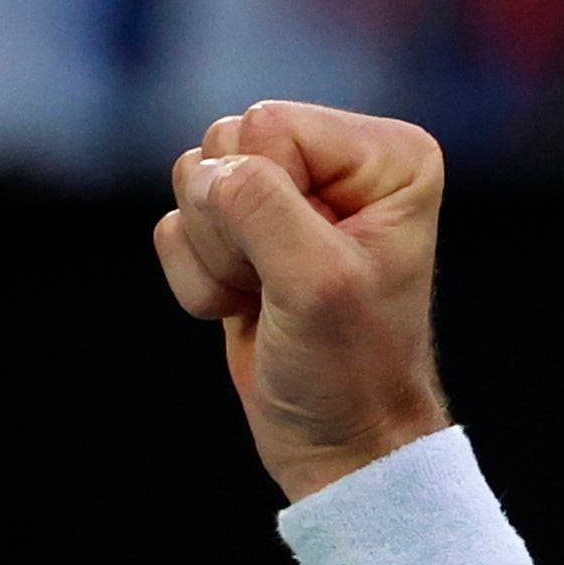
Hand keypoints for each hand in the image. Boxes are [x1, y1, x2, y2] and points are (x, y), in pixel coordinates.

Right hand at [154, 101, 452, 501]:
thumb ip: (261, 207)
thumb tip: (207, 171)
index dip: (266, 199)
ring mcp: (289, 192)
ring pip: (191, 181)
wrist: (340, 440)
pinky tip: (247, 308)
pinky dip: (197, 278)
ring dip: (214, 257)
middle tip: (283, 286)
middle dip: (233, 228)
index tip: (310, 262)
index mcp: (390, 156)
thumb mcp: (317, 284)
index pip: (268, 124)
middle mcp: (343, 161)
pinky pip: (173, 224)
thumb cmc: (350, 368)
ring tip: (270, 298)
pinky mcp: (244, 229)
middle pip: (222, 144)